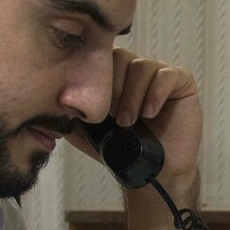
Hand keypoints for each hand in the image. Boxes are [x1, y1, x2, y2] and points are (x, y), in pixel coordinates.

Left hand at [67, 48, 200, 179]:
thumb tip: (48, 99)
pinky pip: (166, 75)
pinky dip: (155, 93)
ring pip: (141, 66)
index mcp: (113, 76)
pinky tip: (148, 113)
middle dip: (113, 86)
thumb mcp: (85, 130)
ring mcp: (159, 74)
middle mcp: (135, 70)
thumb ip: (67, 113)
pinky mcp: (181, 82)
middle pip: (120, 56)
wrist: (152, 173)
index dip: (96, 78)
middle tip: (111, 114)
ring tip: (128, 121)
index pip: (100, 57)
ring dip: (132, 95)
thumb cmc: (122, 150)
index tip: (94, 107)